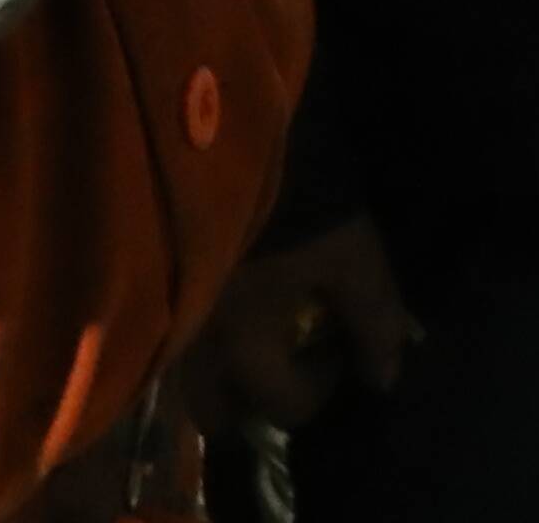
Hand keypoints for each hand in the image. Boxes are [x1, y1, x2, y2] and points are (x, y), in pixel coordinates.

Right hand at [167, 214, 411, 434]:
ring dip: (219, 371)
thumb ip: (373, 322)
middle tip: (283, 358)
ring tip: (253, 332)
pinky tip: (225, 300)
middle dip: (251, 399)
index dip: (323, 385)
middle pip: (217, 412)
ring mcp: (167, 314)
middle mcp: (196, 348)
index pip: (287, 408)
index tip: (336, 346)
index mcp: (246, 349)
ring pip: (187, 379)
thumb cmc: (301, 200)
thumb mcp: (352, 257)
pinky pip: (171, 336)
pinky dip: (196, 337)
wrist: (233, 125)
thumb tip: (384, 379)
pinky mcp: (154, 279)